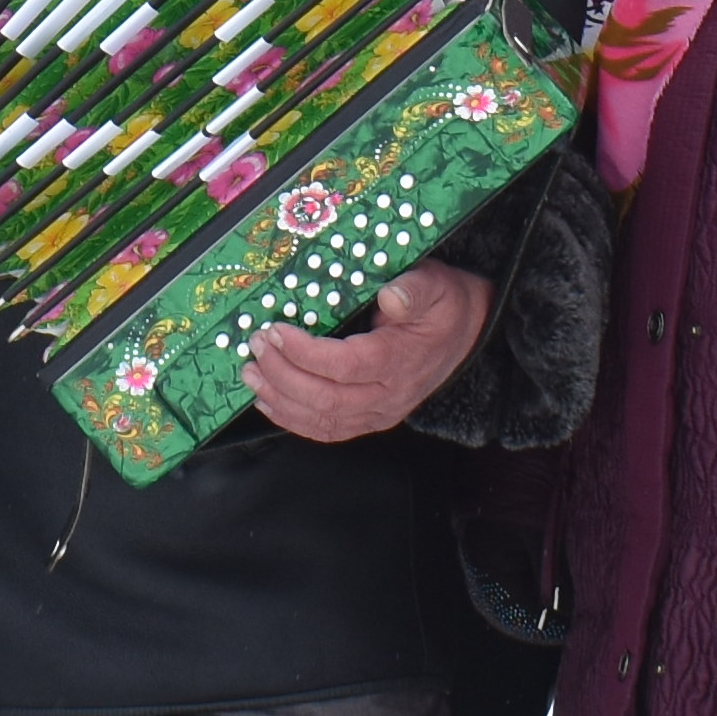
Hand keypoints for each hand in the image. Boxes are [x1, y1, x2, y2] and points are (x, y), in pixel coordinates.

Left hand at [244, 264, 497, 444]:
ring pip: (322, 421)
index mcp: (400, 361)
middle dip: (282, 375)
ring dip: (281, 401)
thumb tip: (391, 296)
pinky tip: (270, 401)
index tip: (276, 331)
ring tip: (251, 375)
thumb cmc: (444, 307)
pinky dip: (293, 420)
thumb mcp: (436, 285)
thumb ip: (415, 290)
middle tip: (257, 347)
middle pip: (326, 400)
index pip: (344, 366)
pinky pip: (327, 430)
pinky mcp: (369, 418)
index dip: (304, 352)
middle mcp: (389, 396)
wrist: (465, 334)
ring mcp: (379, 412)